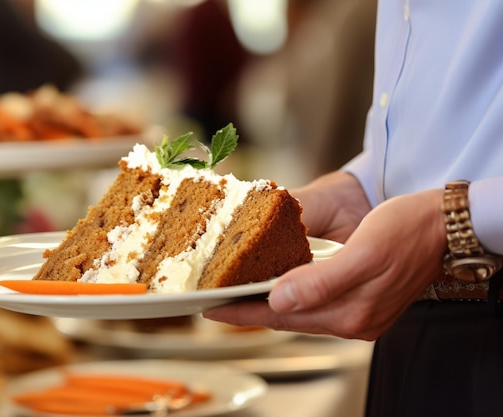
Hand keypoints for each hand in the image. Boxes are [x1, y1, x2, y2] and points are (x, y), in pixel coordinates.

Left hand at [204, 175, 446, 340]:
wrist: (448, 224)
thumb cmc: (409, 230)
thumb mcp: (364, 252)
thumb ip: (321, 282)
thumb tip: (278, 301)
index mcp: (351, 313)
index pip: (283, 317)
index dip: (244, 311)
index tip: (211, 309)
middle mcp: (353, 319)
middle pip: (288, 318)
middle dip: (250, 309)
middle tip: (216, 300)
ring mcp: (360, 313)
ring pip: (301, 312)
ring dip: (268, 303)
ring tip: (239, 293)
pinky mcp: (363, 299)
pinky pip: (316, 304)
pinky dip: (292, 295)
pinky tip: (278, 286)